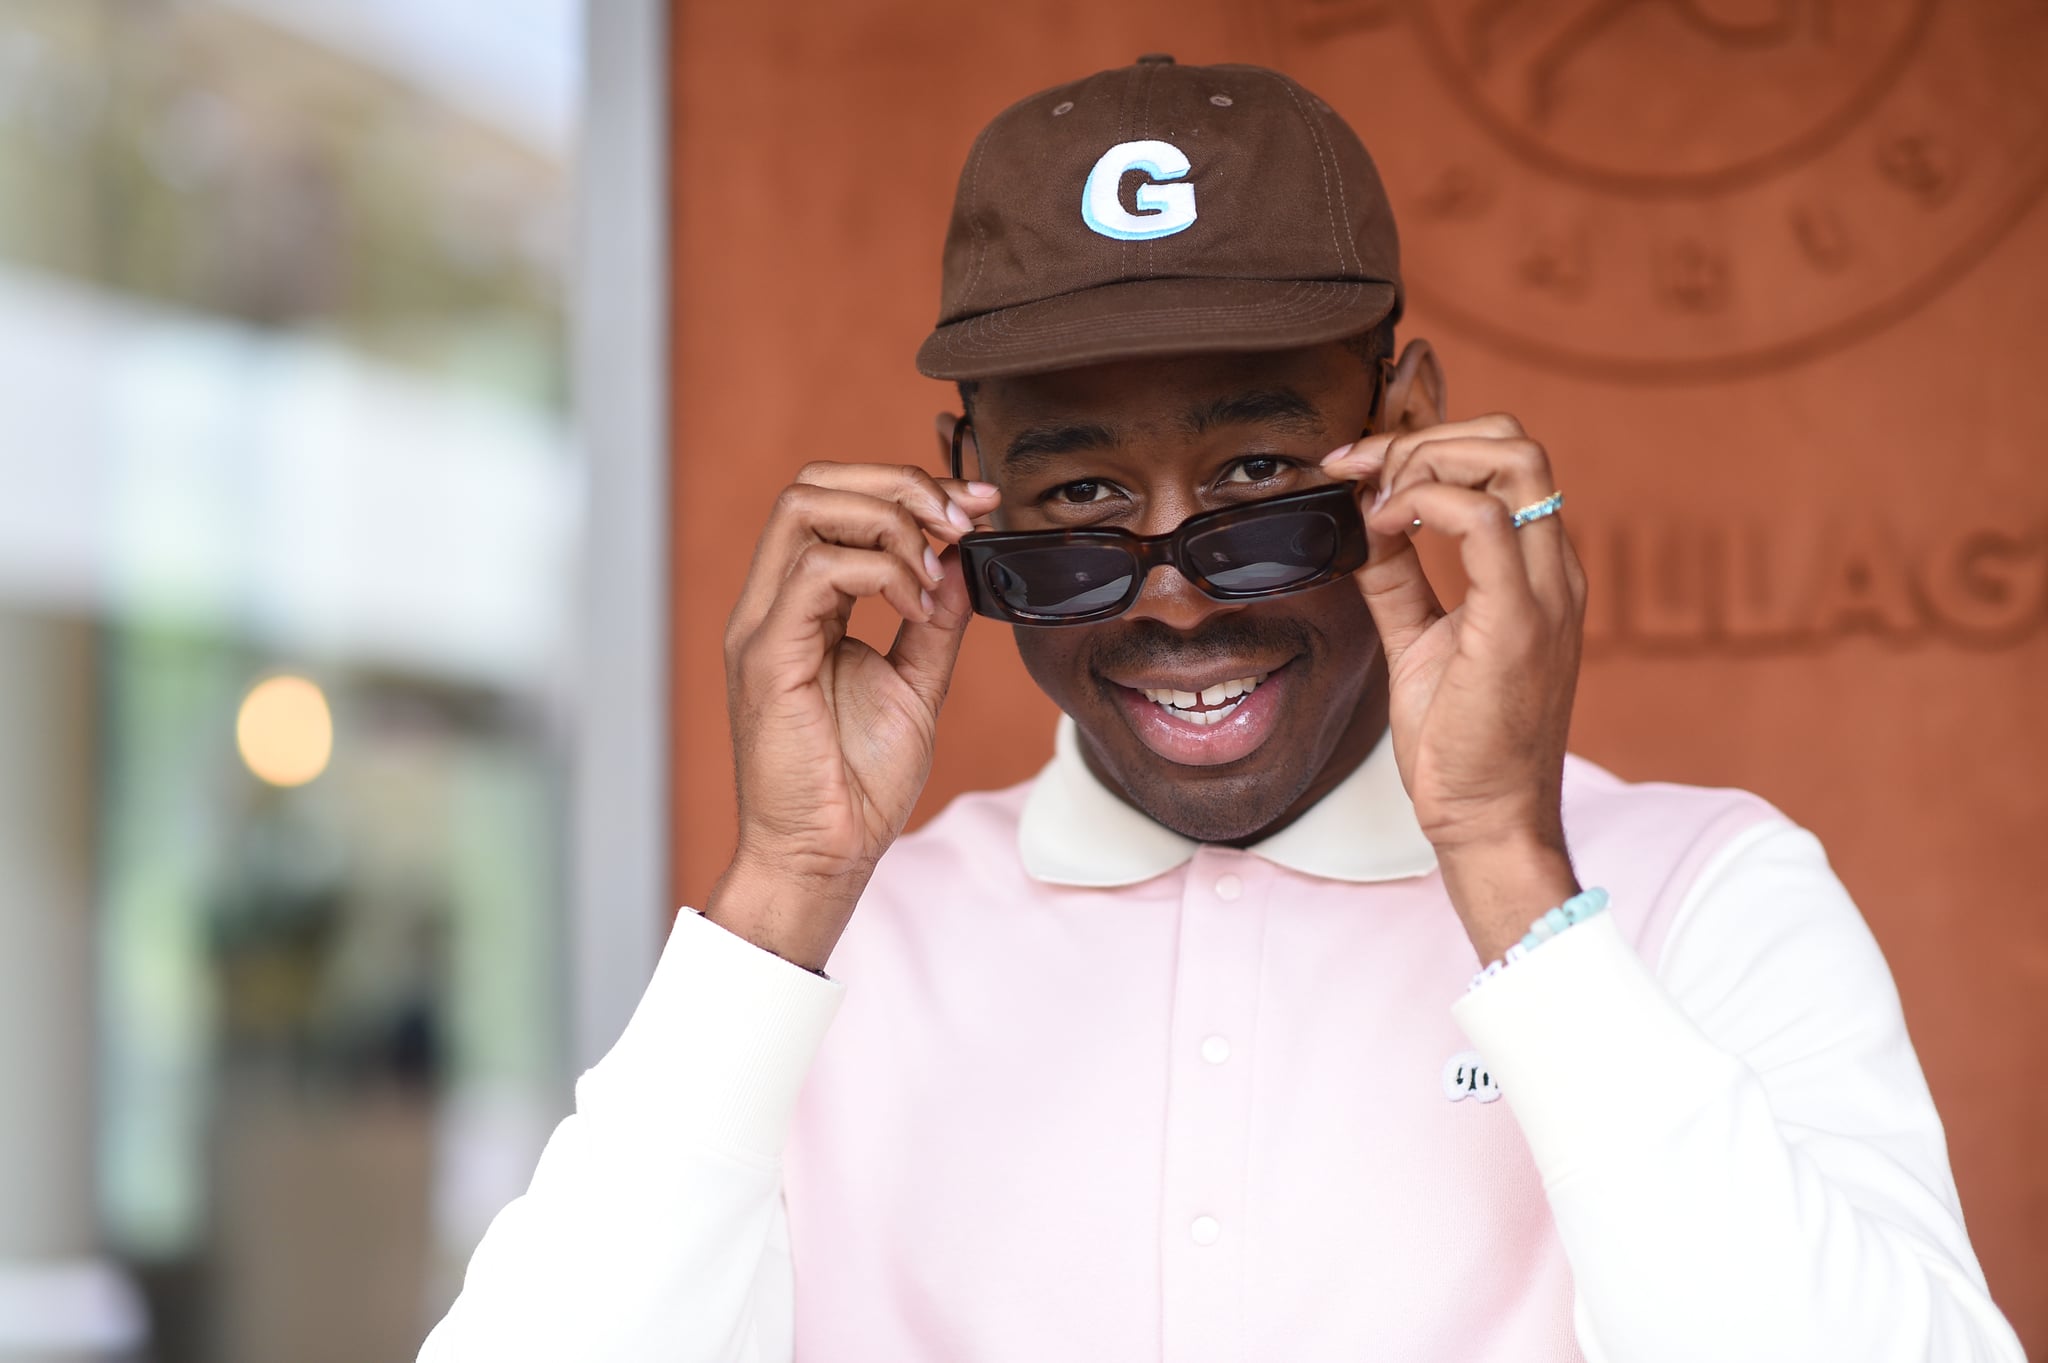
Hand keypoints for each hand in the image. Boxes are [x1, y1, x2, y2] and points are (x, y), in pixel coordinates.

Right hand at [708, 462, 998, 970]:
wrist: (826, 857)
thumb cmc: (858, 784)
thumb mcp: (916, 683)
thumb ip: (935, 620)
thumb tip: (962, 561)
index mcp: (799, 606)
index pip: (834, 500)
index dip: (907, 486)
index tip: (977, 506)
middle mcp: (771, 604)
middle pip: (813, 484)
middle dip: (900, 484)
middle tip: (963, 521)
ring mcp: (762, 625)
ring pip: (806, 508)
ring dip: (892, 522)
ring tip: (936, 573)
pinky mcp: (767, 657)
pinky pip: (817, 572)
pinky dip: (881, 572)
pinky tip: (917, 609)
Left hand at [1322, 414, 1587, 956]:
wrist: (1486, 819)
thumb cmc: (1461, 741)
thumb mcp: (1418, 639)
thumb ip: (1397, 578)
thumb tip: (1363, 523)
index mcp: (1537, 570)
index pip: (1505, 461)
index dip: (1426, 442)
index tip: (1356, 465)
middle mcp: (1553, 570)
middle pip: (1516, 441)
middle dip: (1427, 435)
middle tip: (1362, 470)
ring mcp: (1546, 592)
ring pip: (1512, 459)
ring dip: (1425, 458)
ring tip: (1375, 499)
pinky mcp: (1520, 622)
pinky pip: (1484, 521)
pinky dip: (1425, 502)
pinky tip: (1385, 525)